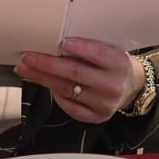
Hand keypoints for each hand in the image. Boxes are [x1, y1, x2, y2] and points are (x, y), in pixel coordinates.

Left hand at [15, 38, 146, 123]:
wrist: (132, 87)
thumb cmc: (114, 64)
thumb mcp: (111, 51)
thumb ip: (90, 49)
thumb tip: (58, 44)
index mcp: (119, 63)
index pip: (98, 54)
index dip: (80, 47)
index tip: (61, 42)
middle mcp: (112, 85)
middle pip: (75, 73)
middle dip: (47, 64)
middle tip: (28, 57)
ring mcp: (103, 104)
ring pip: (67, 90)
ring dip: (43, 79)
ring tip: (26, 70)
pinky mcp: (95, 117)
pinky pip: (69, 107)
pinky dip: (56, 95)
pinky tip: (45, 84)